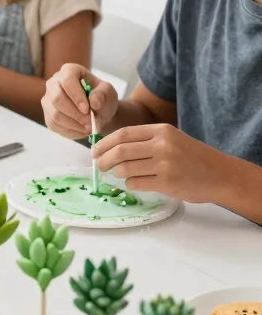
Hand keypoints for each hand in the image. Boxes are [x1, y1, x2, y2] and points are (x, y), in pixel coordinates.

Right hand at [42, 63, 118, 139]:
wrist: (97, 110)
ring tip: (88, 128)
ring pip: (54, 115)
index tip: (88, 110)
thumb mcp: (108, 92)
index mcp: (69, 70)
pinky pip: (54, 125)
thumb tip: (94, 102)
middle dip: (74, 114)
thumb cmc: (102, 97)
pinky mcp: (47, 115)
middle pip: (57, 99)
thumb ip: (103, 94)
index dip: (76, 97)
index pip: (67, 82)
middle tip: (89, 123)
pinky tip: (81, 131)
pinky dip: (69, 132)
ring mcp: (48, 100)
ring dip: (73, 125)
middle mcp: (53, 83)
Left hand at [92, 123, 224, 201]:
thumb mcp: (171, 139)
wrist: (219, 174)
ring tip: (117, 174)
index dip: (104, 143)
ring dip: (116, 173)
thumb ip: (145, 141)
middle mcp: (162, 144)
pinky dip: (130, 184)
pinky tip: (135, 182)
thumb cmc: (192, 157)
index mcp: (161, 130)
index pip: (123, 134)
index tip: (94, 151)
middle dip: (104, 159)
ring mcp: (165, 163)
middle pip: (120, 151)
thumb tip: (110, 147)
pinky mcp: (167, 182)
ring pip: (125, 168)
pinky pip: (136, 183)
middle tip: (99, 166)